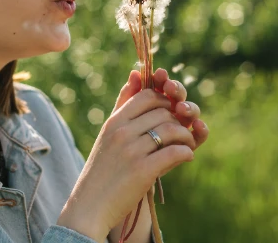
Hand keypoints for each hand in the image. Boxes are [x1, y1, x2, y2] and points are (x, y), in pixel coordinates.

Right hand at [58, 71, 194, 241]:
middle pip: (163, 112)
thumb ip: (124, 103)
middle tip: (184, 130)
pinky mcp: (142, 171)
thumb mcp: (109, 132)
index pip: (148, 96)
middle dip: (179, 119)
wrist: (89, 206)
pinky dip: (186, 153)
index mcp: (114, 121)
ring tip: (188, 144)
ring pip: (172, 130)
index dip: (165, 101)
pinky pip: (174, 153)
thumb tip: (136, 71)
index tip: (171, 112)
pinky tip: (186, 157)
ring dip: (186, 136)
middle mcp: (122, 132)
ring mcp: (132, 151)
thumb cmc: (103, 167)